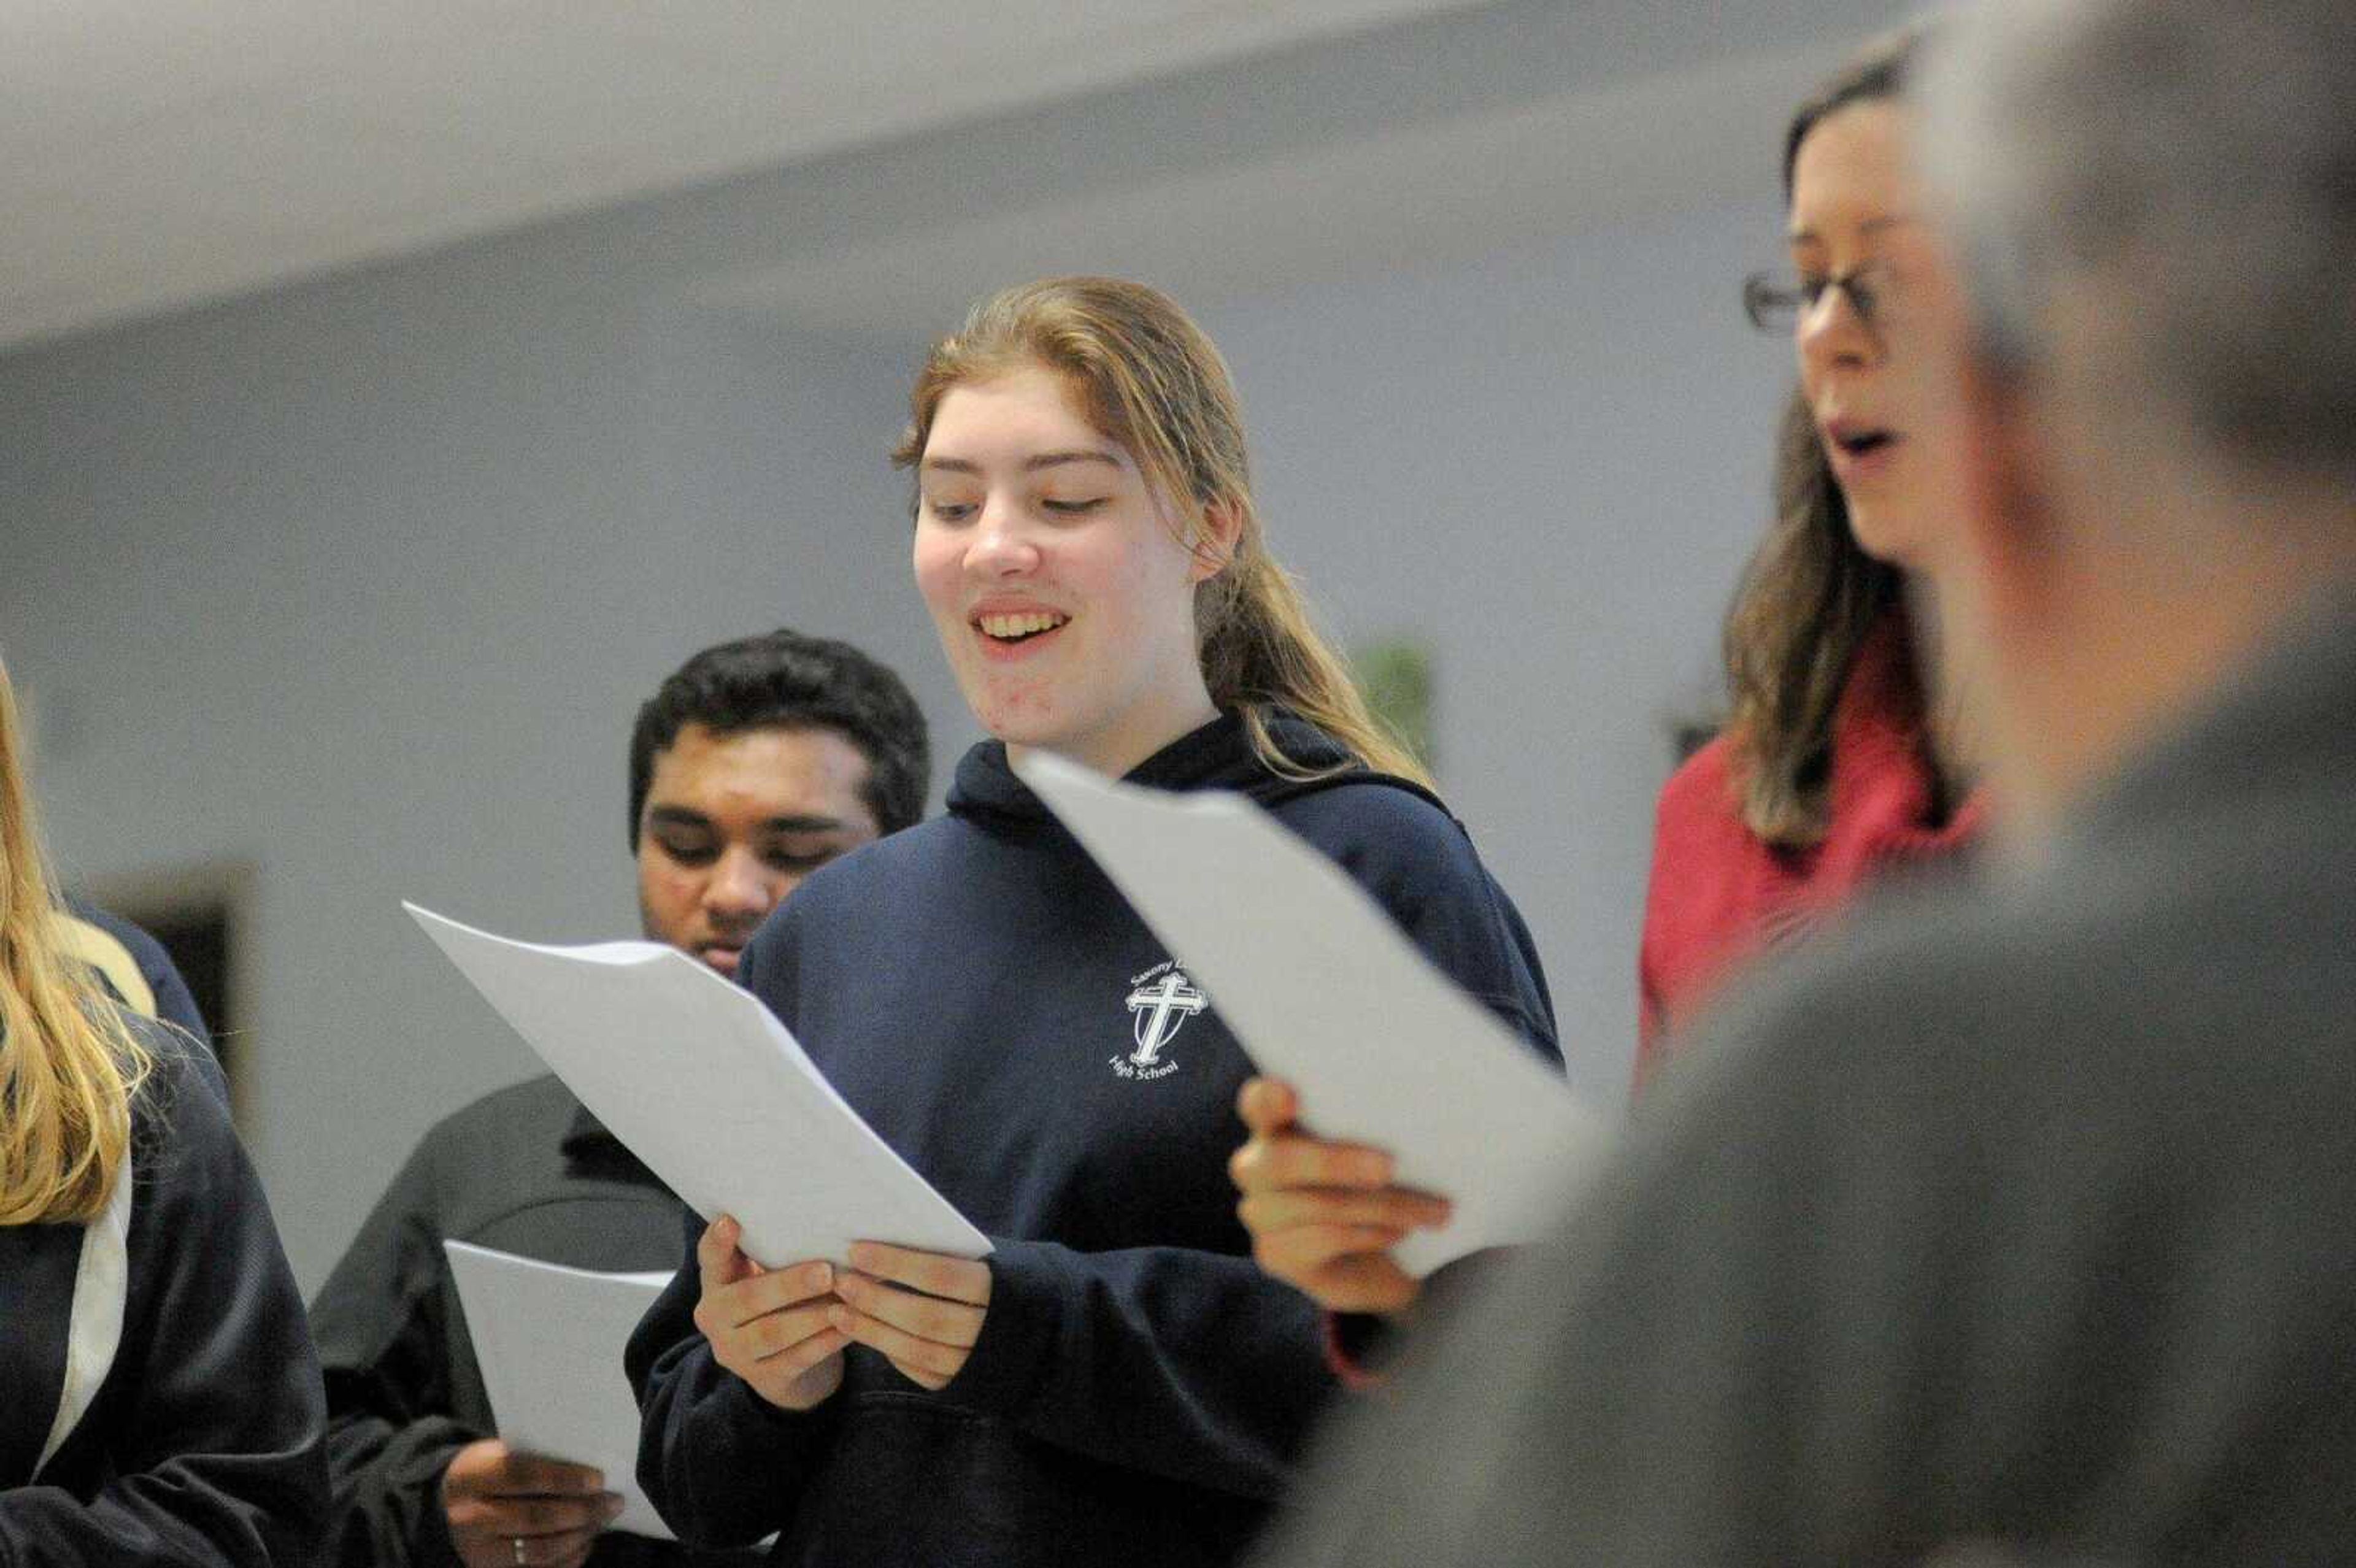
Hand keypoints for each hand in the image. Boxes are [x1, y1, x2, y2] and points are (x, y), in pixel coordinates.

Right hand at [440, 1438, 618, 1567]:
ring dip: (580, 1536)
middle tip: (613, 1501)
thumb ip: (536, 1457)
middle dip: (582, 1511)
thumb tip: (591, 1469)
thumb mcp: (500, 1453)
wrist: (449, 1506)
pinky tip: (586, 1541)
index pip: (521, 1476)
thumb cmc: (490, 1471)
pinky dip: (569, 1558)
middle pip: (535, 1518)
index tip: (598, 1479)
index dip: (563, 1479)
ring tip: (604, 1519)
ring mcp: (479, 1552)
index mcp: (471, 1477)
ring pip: (539, 1550)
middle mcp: (469, 1518)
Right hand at [692, 1214, 848, 1410]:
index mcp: (715, 1283)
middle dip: (789, 1285)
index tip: (730, 1221)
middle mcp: (714, 1318)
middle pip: (748, 1299)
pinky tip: (849, 1329)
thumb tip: (822, 1222)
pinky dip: (825, 1343)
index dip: (718, 1242)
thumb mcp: (767, 1276)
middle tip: (826, 1272)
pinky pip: (796, 1359)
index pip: (710, 1259)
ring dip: (812, 1316)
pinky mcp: (763, 1378)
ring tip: (845, 1300)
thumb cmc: (780, 1303)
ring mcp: (735, 1352)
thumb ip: (777, 1253)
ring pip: (772, 1333)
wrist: (782, 1368)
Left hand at [829, 1241, 990, 1390]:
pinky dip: (892, 1353)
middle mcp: (992, 1331)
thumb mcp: (987, 1258)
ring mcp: (978, 1363)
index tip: (857, 1251)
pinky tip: (868, 1335)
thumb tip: (886, 1237)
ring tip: (839, 1312)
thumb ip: (946, 1252)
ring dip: (872, 1331)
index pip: (941, 1275)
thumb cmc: (1004, 1277)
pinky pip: (922, 1371)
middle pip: (925, 1317)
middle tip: (841, 1282)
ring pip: (918, 1350)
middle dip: (876, 1300)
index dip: (897, 1264)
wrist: (1043, 1328)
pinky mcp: (965, 1384)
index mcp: (1002, 1289)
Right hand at [1228, 1077, 1451, 1314]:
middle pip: (1280, 1161)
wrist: (1377, 1260)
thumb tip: (1416, 1113)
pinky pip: (1325, 1240)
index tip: (1292, 1096)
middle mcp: (1256, 1166)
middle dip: (1337, 1162)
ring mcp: (1260, 1212)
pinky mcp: (1275, 1254)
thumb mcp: (1377, 1148)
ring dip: (1383, 1207)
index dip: (1268, 1099)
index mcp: (1276, 1125)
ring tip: (1432, 1209)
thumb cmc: (1378, 1185)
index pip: (1258, 1104)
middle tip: (1388, 1167)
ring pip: (1316, 1205)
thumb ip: (1373, 1128)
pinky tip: (1401, 1232)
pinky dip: (1371, 1234)